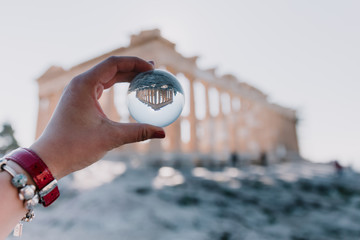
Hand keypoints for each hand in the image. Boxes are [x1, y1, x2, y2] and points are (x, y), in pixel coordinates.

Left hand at [30, 56, 164, 178]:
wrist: (49, 159)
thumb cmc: (74, 146)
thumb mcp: (110, 137)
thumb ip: (138, 132)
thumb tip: (162, 132)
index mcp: (84, 84)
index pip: (114, 63)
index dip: (135, 63)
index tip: (153, 69)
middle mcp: (80, 84)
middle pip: (111, 67)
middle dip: (133, 68)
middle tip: (153, 72)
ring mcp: (79, 92)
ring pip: (106, 76)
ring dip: (125, 76)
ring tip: (144, 78)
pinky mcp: (80, 101)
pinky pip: (101, 87)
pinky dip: (116, 86)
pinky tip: (128, 91)